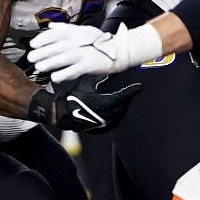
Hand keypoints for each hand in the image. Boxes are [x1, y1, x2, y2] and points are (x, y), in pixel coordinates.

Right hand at [27, 75, 142, 132]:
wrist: (60, 113)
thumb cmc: (72, 96)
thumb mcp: (87, 84)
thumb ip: (100, 78)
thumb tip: (110, 70)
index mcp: (106, 103)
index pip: (124, 95)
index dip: (132, 90)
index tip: (139, 87)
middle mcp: (107, 115)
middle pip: (123, 105)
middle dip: (126, 98)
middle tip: (130, 91)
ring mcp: (104, 123)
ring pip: (119, 114)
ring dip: (122, 107)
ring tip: (122, 100)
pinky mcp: (100, 129)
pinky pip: (112, 122)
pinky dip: (115, 115)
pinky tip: (114, 110)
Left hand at [28, 21, 166, 81]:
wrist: (119, 50)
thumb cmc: (100, 41)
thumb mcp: (83, 30)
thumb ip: (66, 28)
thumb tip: (51, 26)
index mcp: (75, 33)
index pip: (55, 34)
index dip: (42, 39)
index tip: (33, 44)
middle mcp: (78, 42)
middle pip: (56, 46)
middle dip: (42, 52)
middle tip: (31, 58)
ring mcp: (84, 53)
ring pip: (63, 58)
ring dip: (50, 63)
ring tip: (40, 67)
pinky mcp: (89, 65)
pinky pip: (74, 70)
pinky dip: (64, 74)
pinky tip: (55, 78)